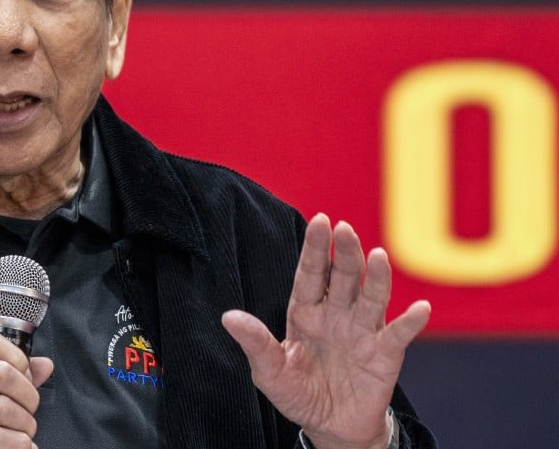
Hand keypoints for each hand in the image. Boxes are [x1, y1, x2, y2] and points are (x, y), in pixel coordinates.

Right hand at [0, 327, 53, 447]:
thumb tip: (44, 366)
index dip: (15, 356)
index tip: (24, 377)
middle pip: (3, 375)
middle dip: (28, 398)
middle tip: (29, 414)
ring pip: (5, 410)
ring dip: (25, 428)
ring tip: (24, 436)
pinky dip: (17, 446)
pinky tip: (17, 448)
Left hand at [221, 213, 429, 448]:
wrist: (330, 428)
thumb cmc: (298, 394)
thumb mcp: (270, 372)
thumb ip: (255, 344)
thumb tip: (228, 317)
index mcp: (306, 312)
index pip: (311, 274)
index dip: (316, 249)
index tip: (319, 220)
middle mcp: (337, 314)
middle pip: (344, 277)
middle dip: (344, 253)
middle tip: (344, 228)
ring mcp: (363, 332)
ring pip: (372, 298)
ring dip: (377, 277)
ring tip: (378, 256)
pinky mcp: (385, 355)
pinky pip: (398, 335)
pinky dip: (410, 322)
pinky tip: (420, 307)